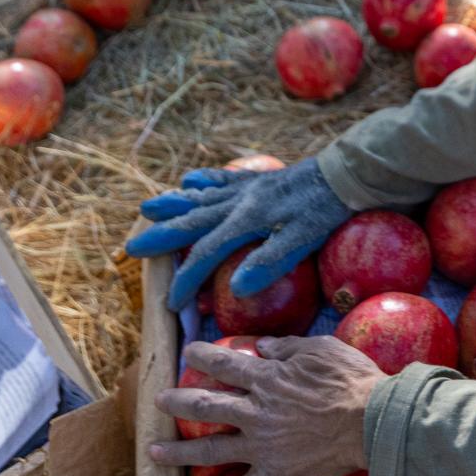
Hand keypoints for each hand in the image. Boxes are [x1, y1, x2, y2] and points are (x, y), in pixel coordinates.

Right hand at [126, 156, 351, 309]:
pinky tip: (190, 181)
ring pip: (200, 198)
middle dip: (161, 237)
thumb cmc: (324, 211)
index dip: (187, 279)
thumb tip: (234, 288)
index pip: (206, 255)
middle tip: (131, 248)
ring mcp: (246, 188)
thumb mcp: (301, 241)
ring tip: (147, 208)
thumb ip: (268, 263)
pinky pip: (222, 180)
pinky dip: (204, 181)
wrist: (343, 173)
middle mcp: (238, 202)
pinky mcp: (258, 179)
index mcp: (245, 221)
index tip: (171, 302)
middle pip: (191, 222)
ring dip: (173, 205)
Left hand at [152, 336, 382, 475]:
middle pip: (206, 405)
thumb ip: (287, 346)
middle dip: (178, 401)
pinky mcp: (272, 475)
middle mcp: (255, 412)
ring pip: (209, 449)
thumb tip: (261, 346)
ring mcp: (260, 447)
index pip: (226, 364)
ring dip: (177, 452)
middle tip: (159, 400)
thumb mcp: (321, 349)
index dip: (203, 356)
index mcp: (267, 379)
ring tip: (151, 452)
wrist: (373, 423)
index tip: (187, 351)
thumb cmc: (353, 381)